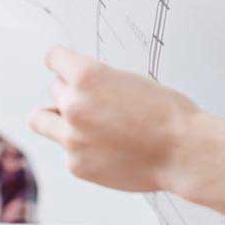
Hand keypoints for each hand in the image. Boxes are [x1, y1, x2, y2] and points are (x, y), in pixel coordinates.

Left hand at [29, 47, 198, 193]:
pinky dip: (82, 149)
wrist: (183, 152)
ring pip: (42, 120)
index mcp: (87, 76)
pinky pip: (66, 149)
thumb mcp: (132, 81)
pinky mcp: (76, 165)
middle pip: (55, 89)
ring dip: (56, 119)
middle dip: (72, 93)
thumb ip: (99, 82)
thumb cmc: (168, 115)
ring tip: (79, 125)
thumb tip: (79, 88)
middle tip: (96, 103)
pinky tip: (107, 150)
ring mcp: (71, 138)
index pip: (54, 58)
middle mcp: (73, 105)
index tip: (65, 68)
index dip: (63, 63)